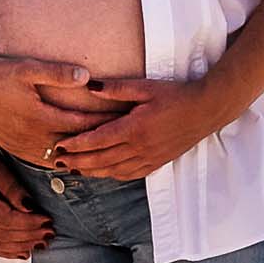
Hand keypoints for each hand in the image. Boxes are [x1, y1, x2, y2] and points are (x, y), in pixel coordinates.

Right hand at [0, 52, 126, 157]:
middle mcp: (34, 138)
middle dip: (100, 141)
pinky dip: (64, 161)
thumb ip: (57, 73)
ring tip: (105, 154)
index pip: (83, 123)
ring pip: (62, 158)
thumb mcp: (26, 69)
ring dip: (83, 156)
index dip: (106, 122)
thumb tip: (86, 76)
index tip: (126, 118)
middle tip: (125, 139)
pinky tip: (74, 160)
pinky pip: (46, 162)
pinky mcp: (15, 149)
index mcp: (40, 118)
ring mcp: (24, 147)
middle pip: (76, 144)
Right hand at [0, 133, 52, 258]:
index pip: (8, 222)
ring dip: (21, 246)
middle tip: (50, 232)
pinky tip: (22, 251)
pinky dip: (7, 251)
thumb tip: (30, 208)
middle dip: (29, 236)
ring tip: (41, 243)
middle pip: (4, 236)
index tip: (48, 220)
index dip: (30, 224)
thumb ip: (13, 188)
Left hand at [46, 75, 225, 182]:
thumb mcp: (146, 87)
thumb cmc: (176, 95)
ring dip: (92, 172)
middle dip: (77, 161)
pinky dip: (113, 175)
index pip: (98, 140)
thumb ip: (116, 89)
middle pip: (101, 159)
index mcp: (134, 128)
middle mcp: (140, 147)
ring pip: (113, 171)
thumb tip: (89, 87)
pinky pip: (130, 174)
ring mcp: (149, 158)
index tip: (60, 146)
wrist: (206, 110)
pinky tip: (103, 173)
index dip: (76, 145)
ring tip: (74, 169)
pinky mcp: (158, 163)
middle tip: (57, 162)